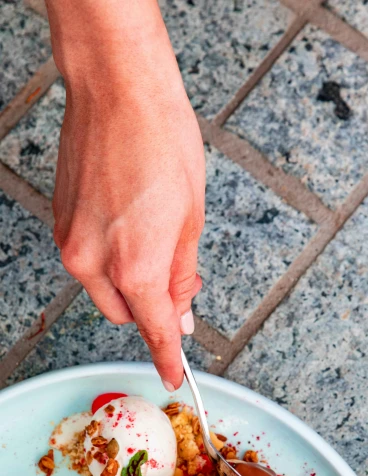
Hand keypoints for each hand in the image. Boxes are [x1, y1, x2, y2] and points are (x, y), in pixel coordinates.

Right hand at [47, 0, 204, 388]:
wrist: (117, 92)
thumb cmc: (163, 144)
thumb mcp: (192, 221)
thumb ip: (183, 278)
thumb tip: (183, 315)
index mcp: (136, 267)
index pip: (154, 330)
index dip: (167, 358)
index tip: (172, 376)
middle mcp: (95, 264)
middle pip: (125, 315)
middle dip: (152, 308)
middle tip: (179, 282)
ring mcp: (72, 244)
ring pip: (104, 290)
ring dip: (130, 283)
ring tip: (155, 241)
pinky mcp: (61, 224)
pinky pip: (89, 263)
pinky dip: (111, 259)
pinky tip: (130, 224)